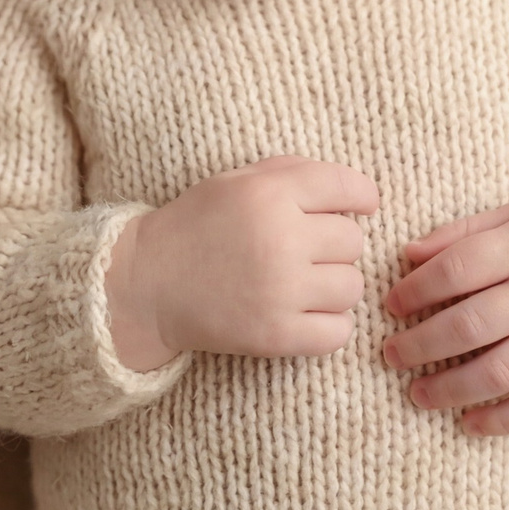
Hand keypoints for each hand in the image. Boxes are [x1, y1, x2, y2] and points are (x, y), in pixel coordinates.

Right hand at [104, 155, 378, 372]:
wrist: (146, 284)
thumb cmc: (195, 227)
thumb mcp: (235, 182)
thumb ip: (291, 174)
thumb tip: (354, 191)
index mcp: (270, 194)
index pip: (348, 187)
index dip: (362, 196)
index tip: (360, 206)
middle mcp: (280, 239)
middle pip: (353, 241)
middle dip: (334, 244)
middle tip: (305, 251)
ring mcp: (280, 291)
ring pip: (351, 287)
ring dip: (333, 286)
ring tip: (303, 284)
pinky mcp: (276, 335)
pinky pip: (339, 331)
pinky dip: (330, 325)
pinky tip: (306, 314)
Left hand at [381, 194, 508, 436]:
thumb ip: (462, 233)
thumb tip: (407, 255)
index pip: (456, 269)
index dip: (415, 290)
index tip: (390, 305)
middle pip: (470, 326)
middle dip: (420, 344)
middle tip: (390, 354)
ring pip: (499, 372)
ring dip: (450, 388)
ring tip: (416, 393)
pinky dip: (501, 420)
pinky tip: (468, 423)